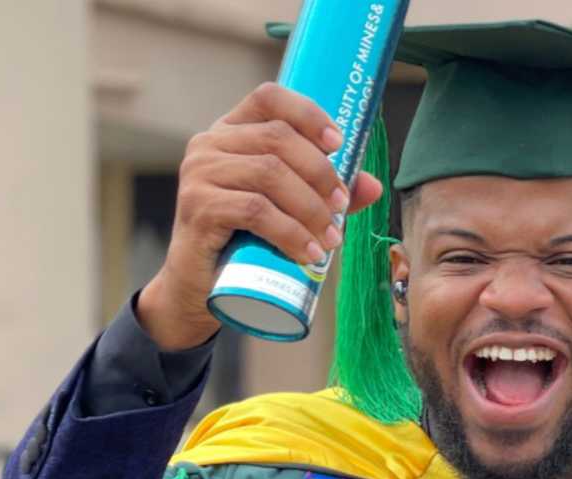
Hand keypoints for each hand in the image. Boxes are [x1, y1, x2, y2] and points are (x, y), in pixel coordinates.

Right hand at [137, 82, 383, 349]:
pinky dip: (290, 232)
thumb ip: (326, 193)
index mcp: (232, 132)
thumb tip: (374, 186)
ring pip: (270, 174)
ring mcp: (199, 174)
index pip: (269, 98)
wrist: (199, 288)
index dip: (308, 113)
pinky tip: (307, 253)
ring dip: (311, 208)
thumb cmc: (245, 241)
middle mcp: (209, 144)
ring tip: (330, 240)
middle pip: (278, 139)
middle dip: (321, 173)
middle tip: (342, 208)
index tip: (339, 143)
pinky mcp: (198, 208)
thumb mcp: (289, 210)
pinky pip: (255, 210)